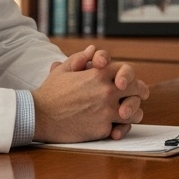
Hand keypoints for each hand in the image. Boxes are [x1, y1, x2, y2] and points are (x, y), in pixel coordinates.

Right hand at [32, 45, 149, 142]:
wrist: (39, 116)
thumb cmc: (50, 92)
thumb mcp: (64, 69)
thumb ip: (81, 58)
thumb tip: (93, 50)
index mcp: (99, 74)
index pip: (127, 71)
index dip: (130, 76)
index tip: (129, 82)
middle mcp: (107, 91)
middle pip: (137, 90)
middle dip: (139, 93)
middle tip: (139, 96)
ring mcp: (107, 111)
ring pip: (135, 112)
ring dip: (133, 113)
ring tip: (127, 114)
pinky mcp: (103, 129)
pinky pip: (120, 128)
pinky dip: (119, 129)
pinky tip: (116, 129)